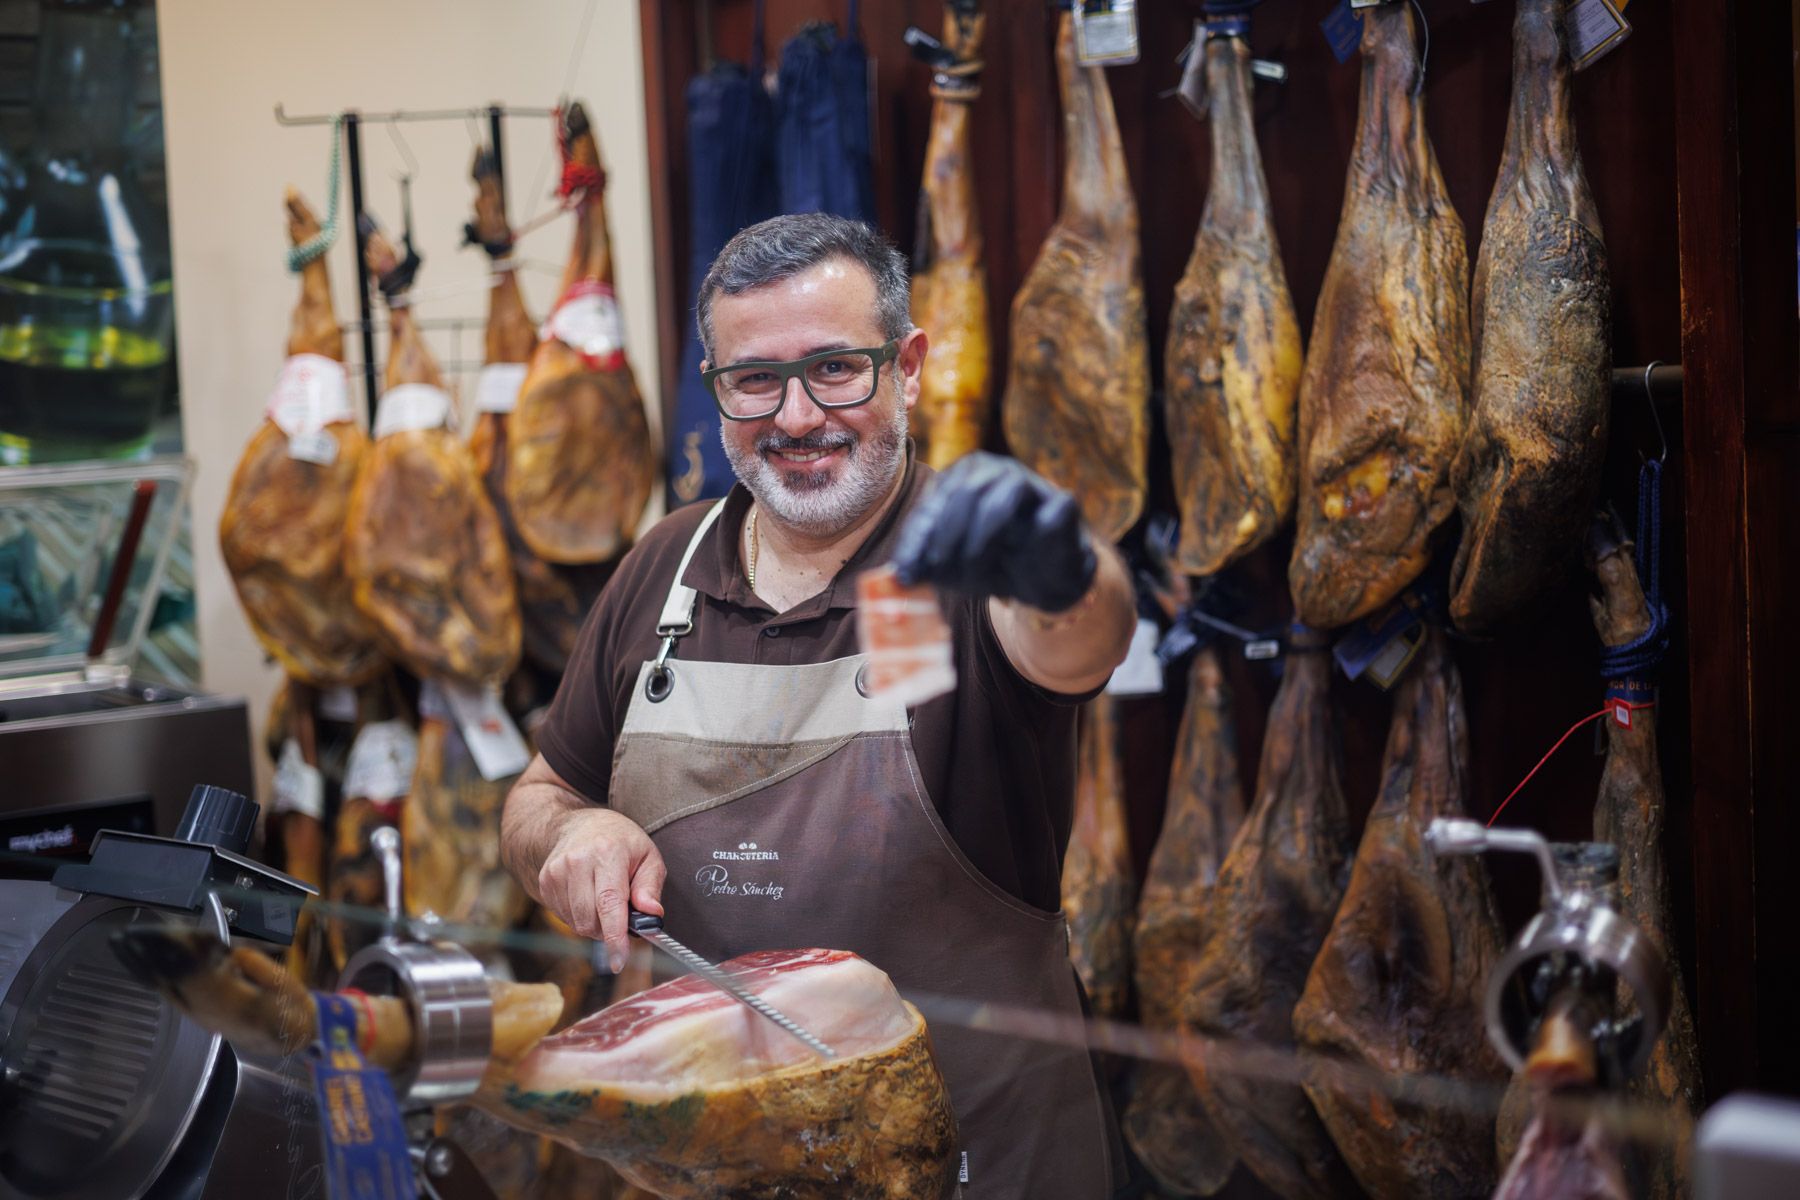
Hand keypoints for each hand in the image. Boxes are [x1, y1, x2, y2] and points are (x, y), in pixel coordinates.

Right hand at [536, 807, 664, 973]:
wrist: (576, 825)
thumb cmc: (618, 841)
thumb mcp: (647, 855)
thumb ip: (651, 886)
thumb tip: (652, 914)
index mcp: (607, 852)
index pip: (609, 903)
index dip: (615, 936)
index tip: (619, 960)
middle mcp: (577, 861)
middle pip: (590, 920)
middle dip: (609, 930)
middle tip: (621, 916)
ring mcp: (557, 872)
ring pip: (577, 924)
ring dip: (595, 925)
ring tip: (604, 901)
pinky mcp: (545, 882)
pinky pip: (565, 918)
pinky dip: (581, 918)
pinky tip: (587, 898)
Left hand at [891, 452, 1096, 612]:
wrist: (1043, 577)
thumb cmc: (993, 562)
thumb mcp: (953, 564)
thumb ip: (927, 562)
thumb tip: (900, 575)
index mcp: (964, 476)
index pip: (934, 501)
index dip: (917, 538)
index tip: (906, 573)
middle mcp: (997, 470)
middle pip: (965, 493)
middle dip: (947, 536)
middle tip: (939, 569)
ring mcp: (1034, 484)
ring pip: (1002, 499)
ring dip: (982, 538)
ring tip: (973, 571)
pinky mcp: (1064, 505)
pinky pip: (1050, 515)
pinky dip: (1035, 539)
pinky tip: (1021, 561)